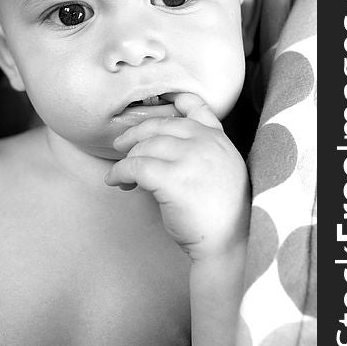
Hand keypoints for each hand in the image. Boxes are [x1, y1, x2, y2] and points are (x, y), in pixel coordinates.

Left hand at [105, 93, 249, 260]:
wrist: (230, 244)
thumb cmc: (222, 215)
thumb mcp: (224, 171)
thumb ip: (202, 151)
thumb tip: (159, 146)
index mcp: (218, 140)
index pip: (197, 107)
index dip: (176, 101)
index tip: (161, 101)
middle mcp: (205, 142)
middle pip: (161, 126)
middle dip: (136, 134)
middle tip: (121, 146)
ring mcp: (190, 157)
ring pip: (145, 146)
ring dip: (127, 159)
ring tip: (123, 176)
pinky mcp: (172, 177)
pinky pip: (135, 166)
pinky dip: (120, 172)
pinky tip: (116, 181)